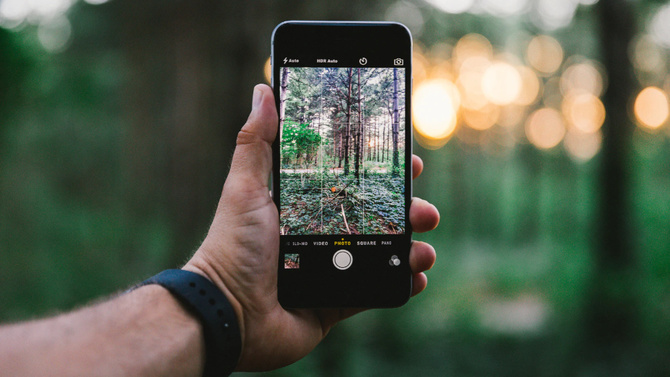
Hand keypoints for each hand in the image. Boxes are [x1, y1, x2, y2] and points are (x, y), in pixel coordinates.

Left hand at [184, 84, 438, 370]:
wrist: (227, 312)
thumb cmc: (232, 247)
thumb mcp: (245, 188)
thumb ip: (256, 141)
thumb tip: (264, 91)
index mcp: (305, 207)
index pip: (353, 182)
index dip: (383, 174)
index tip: (410, 164)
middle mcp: (321, 235)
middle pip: (376, 217)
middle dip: (407, 211)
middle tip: (425, 211)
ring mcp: (332, 269)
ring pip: (384, 253)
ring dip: (412, 248)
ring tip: (424, 249)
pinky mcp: (336, 302)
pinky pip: (377, 292)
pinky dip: (401, 284)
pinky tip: (417, 277)